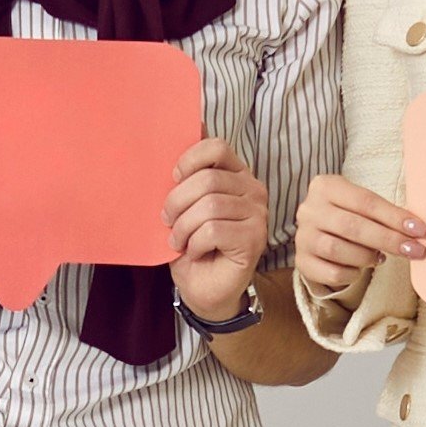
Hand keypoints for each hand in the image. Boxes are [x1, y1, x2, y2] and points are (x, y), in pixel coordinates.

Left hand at [161, 137, 272, 320]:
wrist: (203, 288)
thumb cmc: (192, 243)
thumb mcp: (184, 205)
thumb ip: (186, 176)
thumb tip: (178, 138)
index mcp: (237, 175)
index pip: (217, 147)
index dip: (190, 159)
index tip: (173, 177)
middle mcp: (254, 190)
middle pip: (208, 180)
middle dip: (178, 201)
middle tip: (167, 220)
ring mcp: (258, 215)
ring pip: (209, 206)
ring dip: (184, 226)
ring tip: (178, 240)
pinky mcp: (254, 239)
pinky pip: (214, 230)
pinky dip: (195, 243)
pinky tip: (195, 251)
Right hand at [287, 174, 415, 301]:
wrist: (317, 231)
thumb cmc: (348, 214)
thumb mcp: (360, 204)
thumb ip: (383, 212)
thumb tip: (418, 230)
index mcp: (325, 186)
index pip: (365, 201)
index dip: (395, 217)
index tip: (421, 230)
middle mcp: (309, 210)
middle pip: (353, 226)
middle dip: (389, 240)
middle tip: (415, 250)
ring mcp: (303, 236)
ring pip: (339, 250)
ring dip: (367, 257)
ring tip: (380, 257)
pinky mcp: (302, 261)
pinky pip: (332, 272)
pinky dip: (352, 273)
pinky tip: (359, 268)